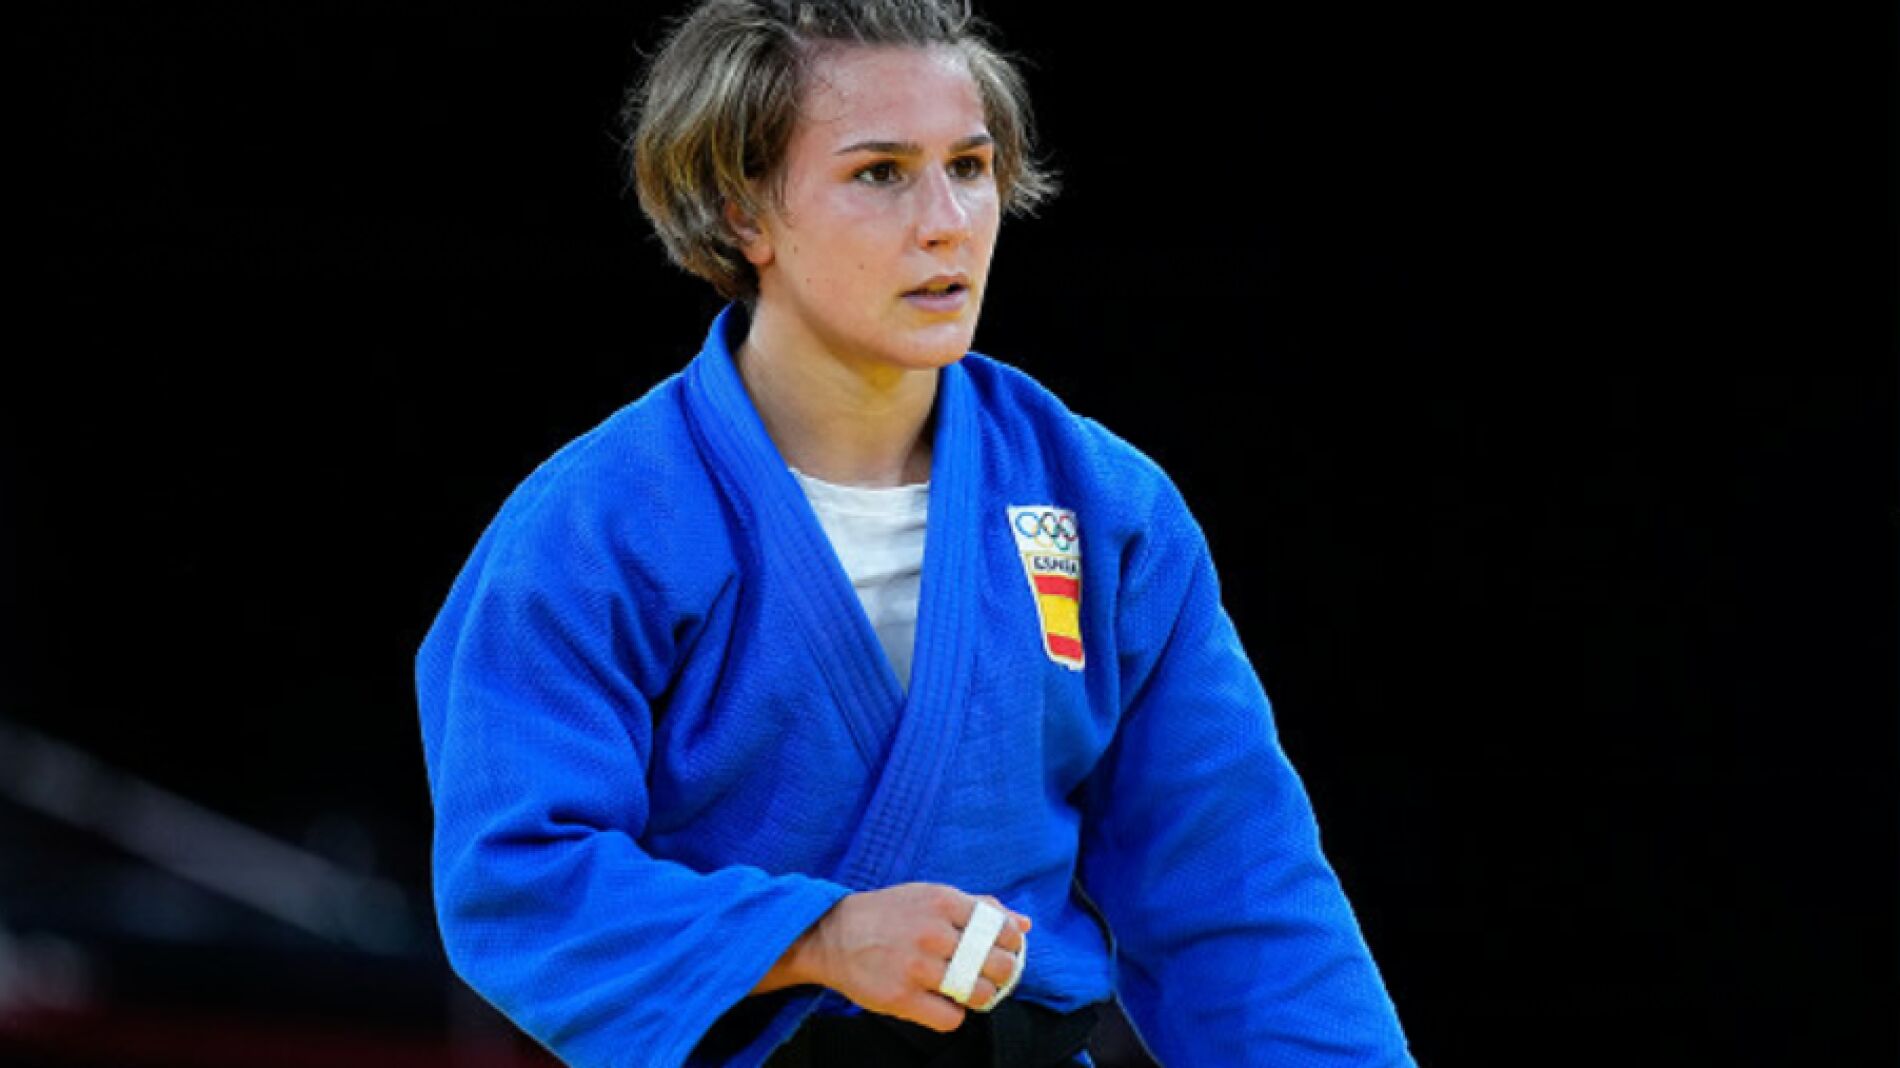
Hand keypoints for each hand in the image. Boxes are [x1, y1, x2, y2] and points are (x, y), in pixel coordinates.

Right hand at [805, 883, 1030, 1032]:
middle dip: (1002, 973)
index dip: (1010, 943)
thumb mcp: (932, 897)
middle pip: (996, 964)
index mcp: (943, 901)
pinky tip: (943, 1002)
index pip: (1001, 928)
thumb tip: (1024, 924)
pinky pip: (950, 1019)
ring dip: (980, 996)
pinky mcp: (901, 998)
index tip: (1003, 949)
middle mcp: (932, 933)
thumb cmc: (890, 914)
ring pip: (978, 994)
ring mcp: (916, 967)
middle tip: (991, 974)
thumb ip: (979, 907)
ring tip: (969, 990)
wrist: (833, 935)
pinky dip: (954, 1015)